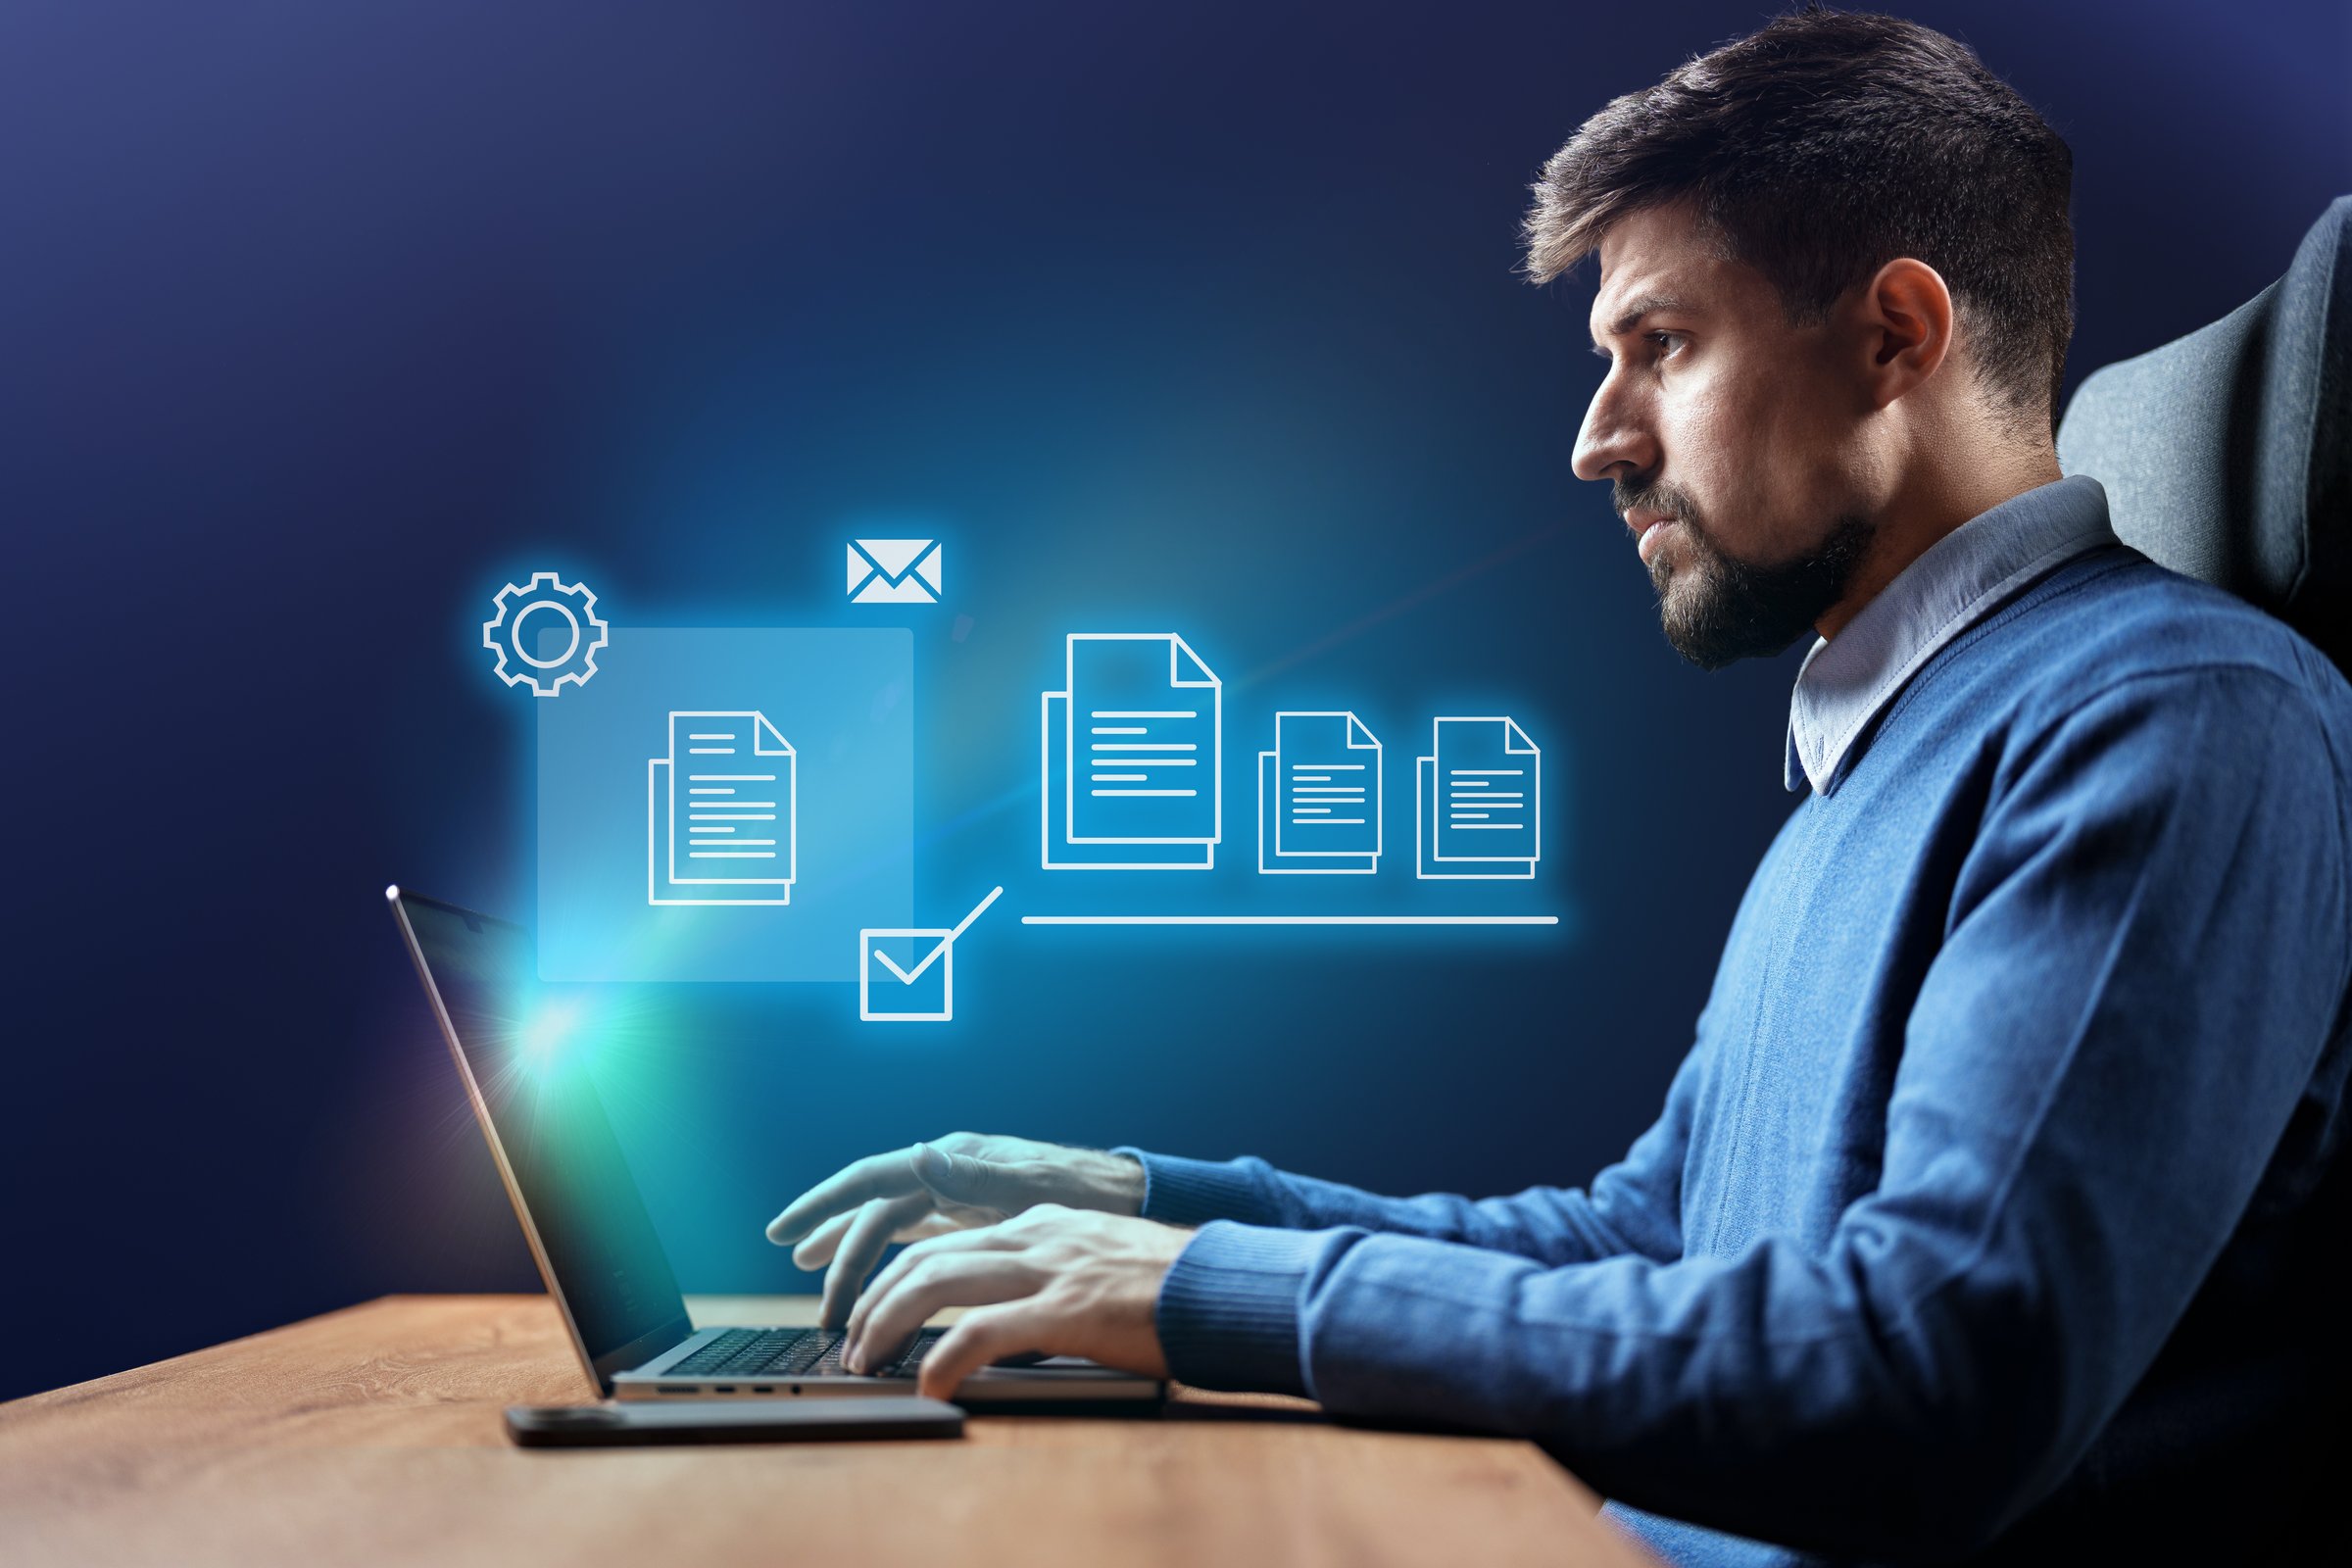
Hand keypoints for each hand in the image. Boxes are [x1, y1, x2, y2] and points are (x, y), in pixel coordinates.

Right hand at [764, 1133, 1147, 1326]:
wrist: (1133, 1200)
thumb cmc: (1089, 1192)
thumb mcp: (1033, 1187)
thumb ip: (975, 1177)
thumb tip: (917, 1157)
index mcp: (952, 1160)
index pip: (870, 1179)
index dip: (822, 1205)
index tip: (782, 1231)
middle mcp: (947, 1171)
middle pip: (874, 1214)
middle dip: (838, 1257)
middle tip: (820, 1310)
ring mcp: (959, 1194)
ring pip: (890, 1228)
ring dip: (855, 1260)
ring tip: (823, 1298)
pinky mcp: (974, 1217)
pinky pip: (916, 1239)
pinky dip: (889, 1259)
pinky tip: (872, 1279)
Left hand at [840, 1204, 1186, 1397]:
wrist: (1230, 1285)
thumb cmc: (1176, 1286)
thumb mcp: (1100, 1263)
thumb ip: (1051, 1276)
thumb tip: (1010, 1318)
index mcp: (1043, 1223)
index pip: (946, 1240)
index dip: (895, 1274)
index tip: (870, 1310)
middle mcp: (1037, 1236)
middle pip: (924, 1256)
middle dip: (873, 1300)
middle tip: (851, 1346)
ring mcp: (1049, 1268)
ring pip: (934, 1282)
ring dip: (887, 1325)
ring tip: (867, 1363)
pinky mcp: (1066, 1309)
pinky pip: (980, 1332)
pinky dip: (941, 1358)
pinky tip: (928, 1386)